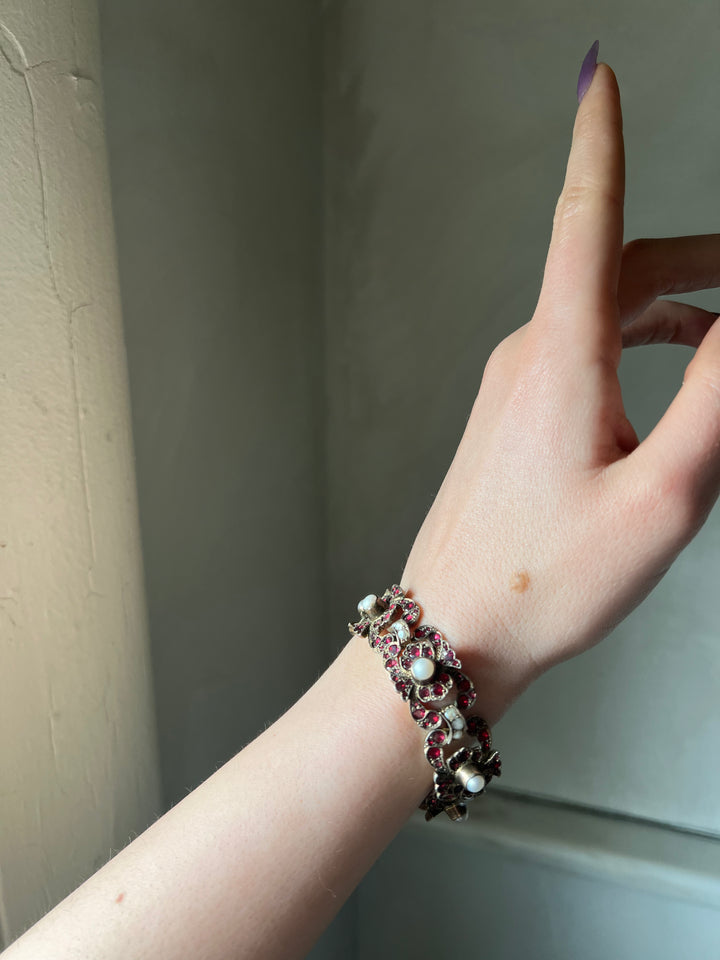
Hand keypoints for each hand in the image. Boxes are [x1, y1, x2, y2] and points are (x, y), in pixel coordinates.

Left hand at [400, 61, 719, 717]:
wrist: (454, 630)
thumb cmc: (548, 580)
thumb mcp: (666, 494)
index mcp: (561, 357)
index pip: (588, 216)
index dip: (602, 137)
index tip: (600, 75)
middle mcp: (526, 355)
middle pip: (617, 266)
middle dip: (698, 255)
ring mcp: (510, 384)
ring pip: (599, 310)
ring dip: (671, 304)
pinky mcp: (507, 414)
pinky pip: (579, 350)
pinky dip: (636, 342)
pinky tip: (668, 372)